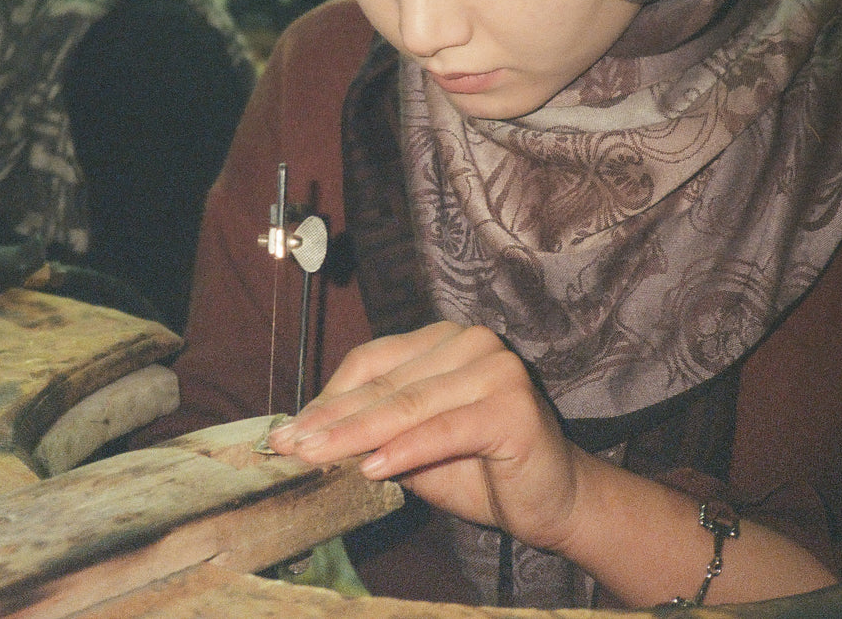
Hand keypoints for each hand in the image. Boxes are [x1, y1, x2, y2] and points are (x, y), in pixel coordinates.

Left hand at [268, 321, 836, 605]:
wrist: (554, 502)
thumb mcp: (413, 445)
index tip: (288, 432)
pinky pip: (444, 429)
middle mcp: (472, 341)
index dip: (327, 398)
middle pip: (386, 384)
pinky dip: (405, 451)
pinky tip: (372, 468)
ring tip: (317, 458)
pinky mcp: (512, 406)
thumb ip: (373, 428)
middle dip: (331, 420)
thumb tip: (306, 432)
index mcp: (445, 338)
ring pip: (409, 406)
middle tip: (290, 448)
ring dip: (356, 436)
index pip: (372, 362)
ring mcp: (496, 369)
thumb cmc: (479, 470)